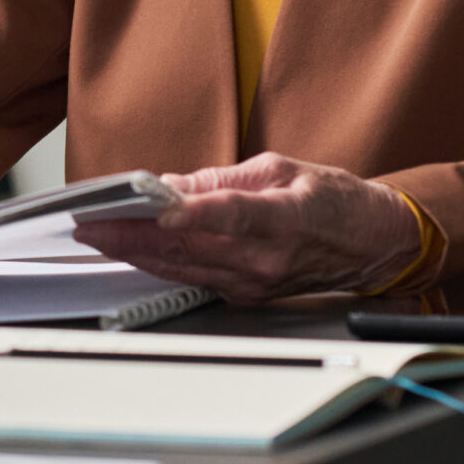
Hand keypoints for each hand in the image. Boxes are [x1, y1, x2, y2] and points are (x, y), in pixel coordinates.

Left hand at [72, 153, 420, 302]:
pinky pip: (191, 277)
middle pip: (188, 247)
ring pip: (181, 267)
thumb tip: (173, 184)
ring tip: (94, 234)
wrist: (374, 246)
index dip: (191, 212)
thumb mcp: (283, 169)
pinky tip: (130, 249)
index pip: (230, 215)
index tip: (156, 206)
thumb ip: (224, 179)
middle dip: (132, 235)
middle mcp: (265, 258)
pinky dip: (159, 261)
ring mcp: (253, 283)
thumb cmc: (334, 201)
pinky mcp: (245, 294)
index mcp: (282, 220)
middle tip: (88, 222)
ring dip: (134, 252)